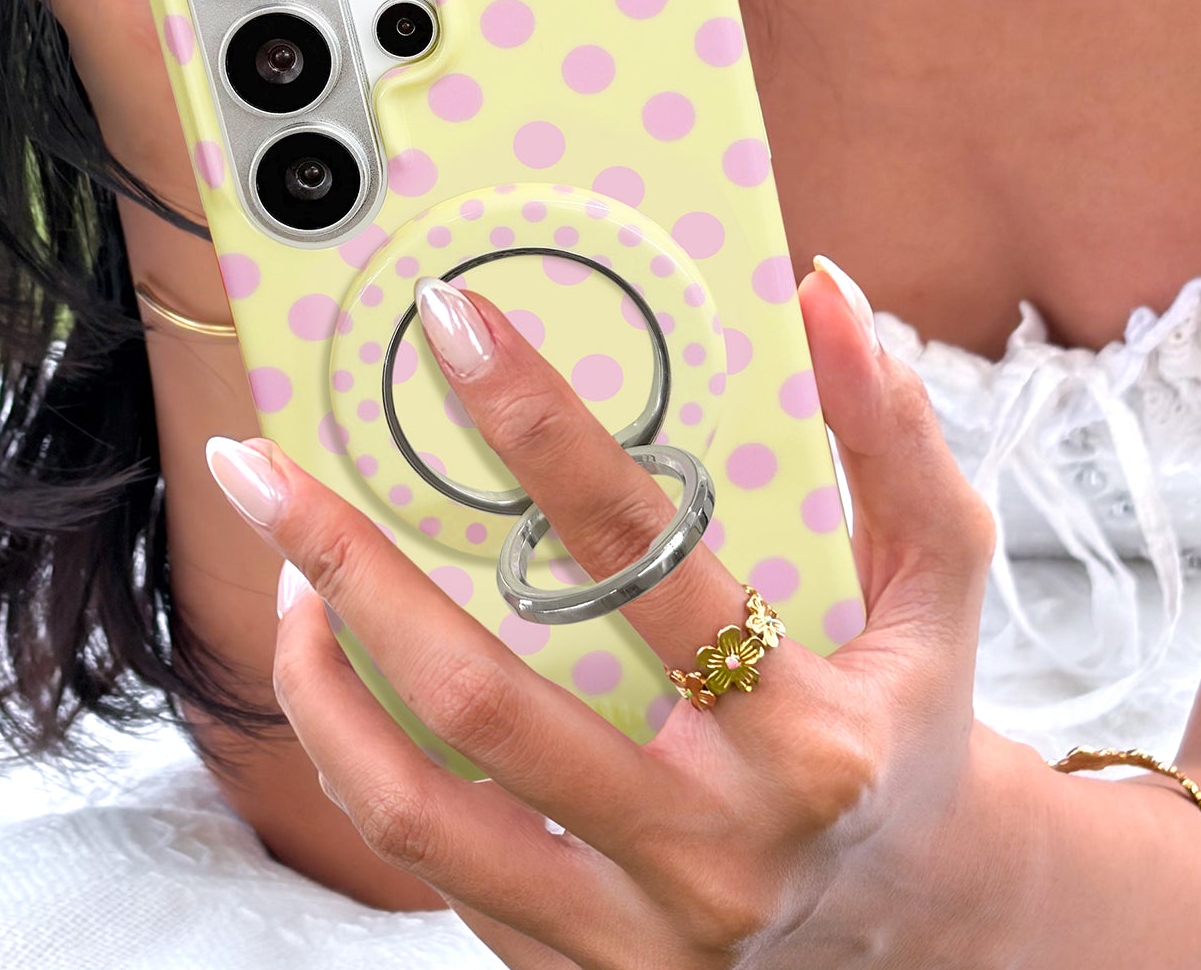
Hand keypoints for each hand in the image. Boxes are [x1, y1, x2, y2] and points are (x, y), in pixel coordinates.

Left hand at [204, 263, 1042, 968]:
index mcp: (806, 737)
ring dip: (320, 681)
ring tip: (288, 573)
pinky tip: (339, 673)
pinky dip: (357, 760)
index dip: (540, 428)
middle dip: (350, 564)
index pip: (643, 558)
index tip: (454, 327)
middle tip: (263, 462)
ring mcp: (636, 933)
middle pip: (484, 702)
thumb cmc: (912, 721)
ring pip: (419, 811)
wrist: (922, 921)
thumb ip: (891, 436)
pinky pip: (428, 871)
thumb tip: (822, 294)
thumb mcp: (938, 578)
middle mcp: (714, 852)